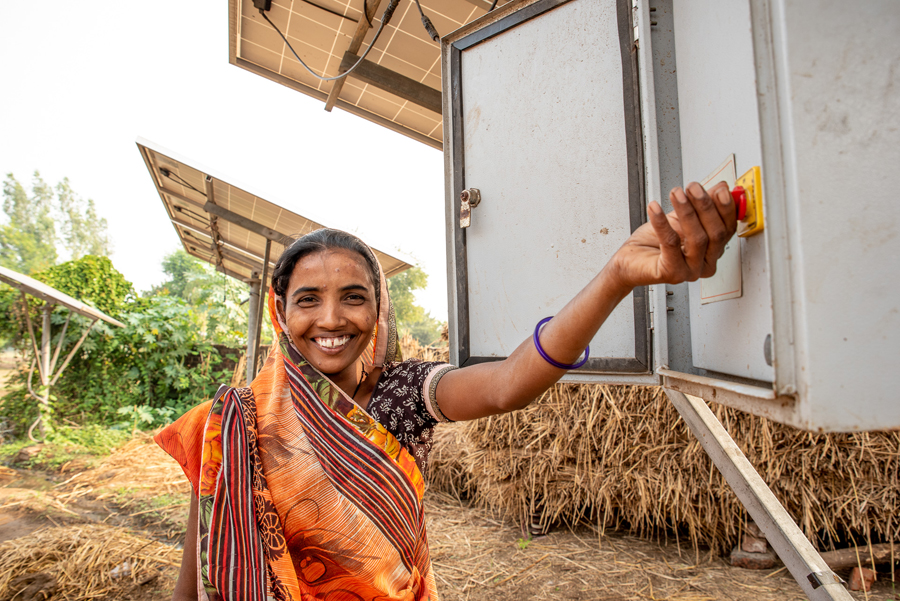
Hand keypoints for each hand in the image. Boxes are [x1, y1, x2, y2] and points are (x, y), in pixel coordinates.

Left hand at [609, 181, 737, 289]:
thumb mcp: (679, 218)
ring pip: (697, 239)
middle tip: (693, 188)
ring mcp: (690, 271)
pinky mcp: (672, 273)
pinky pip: (671, 244)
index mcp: (712, 252)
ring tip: (676, 193)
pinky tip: (655, 208)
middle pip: (715, 234)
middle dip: (705, 207)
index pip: (728, 229)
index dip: (726, 208)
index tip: (719, 189)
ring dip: (686, 211)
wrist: (629, 261)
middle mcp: (704, 264)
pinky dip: (662, 222)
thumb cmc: (653, 243)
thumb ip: (700, 205)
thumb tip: (721, 188)